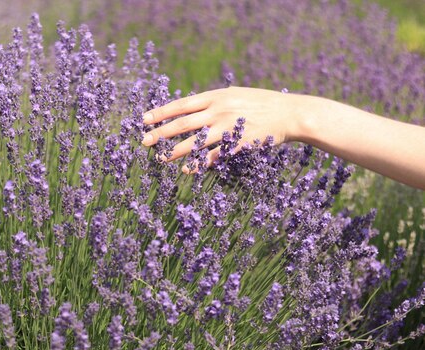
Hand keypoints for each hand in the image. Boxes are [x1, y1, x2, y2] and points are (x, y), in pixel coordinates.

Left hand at [142, 87, 299, 172]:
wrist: (289, 113)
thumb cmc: (259, 104)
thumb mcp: (234, 95)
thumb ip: (212, 102)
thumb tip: (188, 110)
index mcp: (216, 96)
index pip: (181, 104)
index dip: (161, 112)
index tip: (144, 119)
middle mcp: (219, 110)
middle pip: (182, 123)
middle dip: (160, 133)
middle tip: (143, 142)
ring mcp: (228, 127)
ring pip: (195, 142)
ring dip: (175, 151)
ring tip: (161, 159)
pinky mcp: (238, 144)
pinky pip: (213, 156)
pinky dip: (199, 164)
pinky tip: (187, 170)